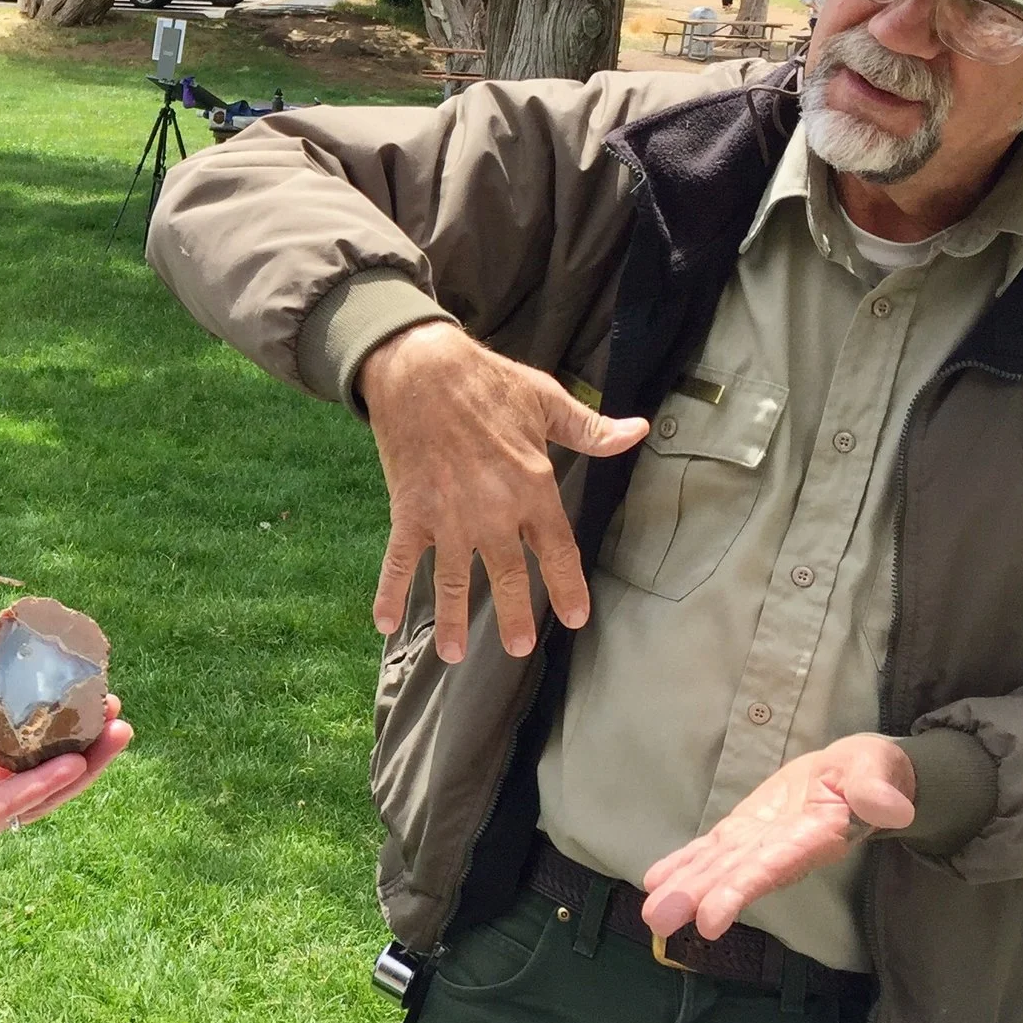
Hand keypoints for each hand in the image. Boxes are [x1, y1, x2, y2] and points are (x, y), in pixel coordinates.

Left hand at [0, 661, 130, 973]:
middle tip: (107, 698)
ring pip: (33, 786)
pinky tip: (74, 761)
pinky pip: (8, 810)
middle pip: (26, 755)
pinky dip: (43, 787)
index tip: (51, 658)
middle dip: (69, 729)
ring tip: (116, 728)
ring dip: (78, 760)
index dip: (21, 692)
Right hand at [359, 322, 648, 660]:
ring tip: (454, 654)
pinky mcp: (409, 510)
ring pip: (453, 581)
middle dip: (515, 615)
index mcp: (532, 487)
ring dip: (454, 620)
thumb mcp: (547, 400)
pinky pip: (399, 560)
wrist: (421, 368)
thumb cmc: (487, 382)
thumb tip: (638, 432)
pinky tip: (384, 623)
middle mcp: (492, 511)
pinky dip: (390, 592)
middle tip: (519, 648)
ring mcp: (447, 516)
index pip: (557, 549)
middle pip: (508, 576)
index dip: (567, 586)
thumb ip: (591, 430)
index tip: (577, 616)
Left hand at [641, 734, 915, 940]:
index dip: (740, 889)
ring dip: (685, 887)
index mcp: (814, 836)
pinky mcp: (746, 830)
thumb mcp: (878, 770)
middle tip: (660, 921)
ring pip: (719, 866)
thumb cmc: (871, 773)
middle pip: (736, 874)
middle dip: (698, 896)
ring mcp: (761, 841)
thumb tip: (892, 808)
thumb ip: (877, 790)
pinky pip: (712, 849)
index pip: (773, 866)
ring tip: (652, 911)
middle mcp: (782, 848)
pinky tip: (656, 879)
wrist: (856, 773)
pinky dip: (685, 862)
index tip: (709, 920)